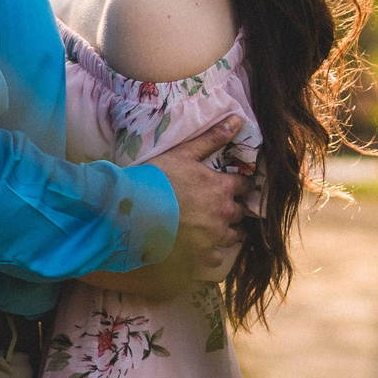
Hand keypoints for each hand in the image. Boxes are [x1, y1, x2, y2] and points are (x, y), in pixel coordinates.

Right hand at [151, 114, 246, 273]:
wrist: (132, 211)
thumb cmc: (157, 179)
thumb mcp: (184, 154)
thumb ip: (212, 139)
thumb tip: (238, 119)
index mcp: (221, 187)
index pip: (244, 185)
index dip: (238, 185)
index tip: (232, 186)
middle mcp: (222, 212)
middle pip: (239, 212)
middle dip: (232, 208)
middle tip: (219, 207)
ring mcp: (212, 236)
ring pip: (233, 236)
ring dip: (227, 231)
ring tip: (214, 228)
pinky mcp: (200, 255)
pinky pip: (217, 257)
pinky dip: (212, 253)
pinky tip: (202, 247)